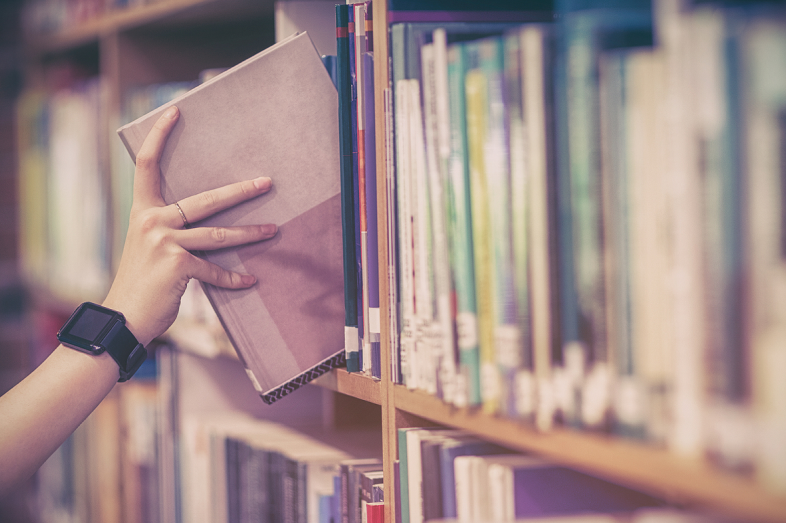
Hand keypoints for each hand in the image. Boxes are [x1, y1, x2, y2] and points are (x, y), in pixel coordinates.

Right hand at [103, 105, 275, 345]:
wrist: (123, 317)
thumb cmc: (141, 282)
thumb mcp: (148, 247)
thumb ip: (169, 229)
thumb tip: (204, 220)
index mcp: (143, 211)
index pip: (148, 165)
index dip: (159, 136)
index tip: (175, 111)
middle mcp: (152, 221)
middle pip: (205, 199)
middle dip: (240, 191)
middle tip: (267, 183)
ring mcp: (165, 243)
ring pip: (219, 234)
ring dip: (250, 233)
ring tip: (274, 230)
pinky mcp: (178, 266)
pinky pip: (215, 270)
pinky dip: (233, 278)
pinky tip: (250, 280)